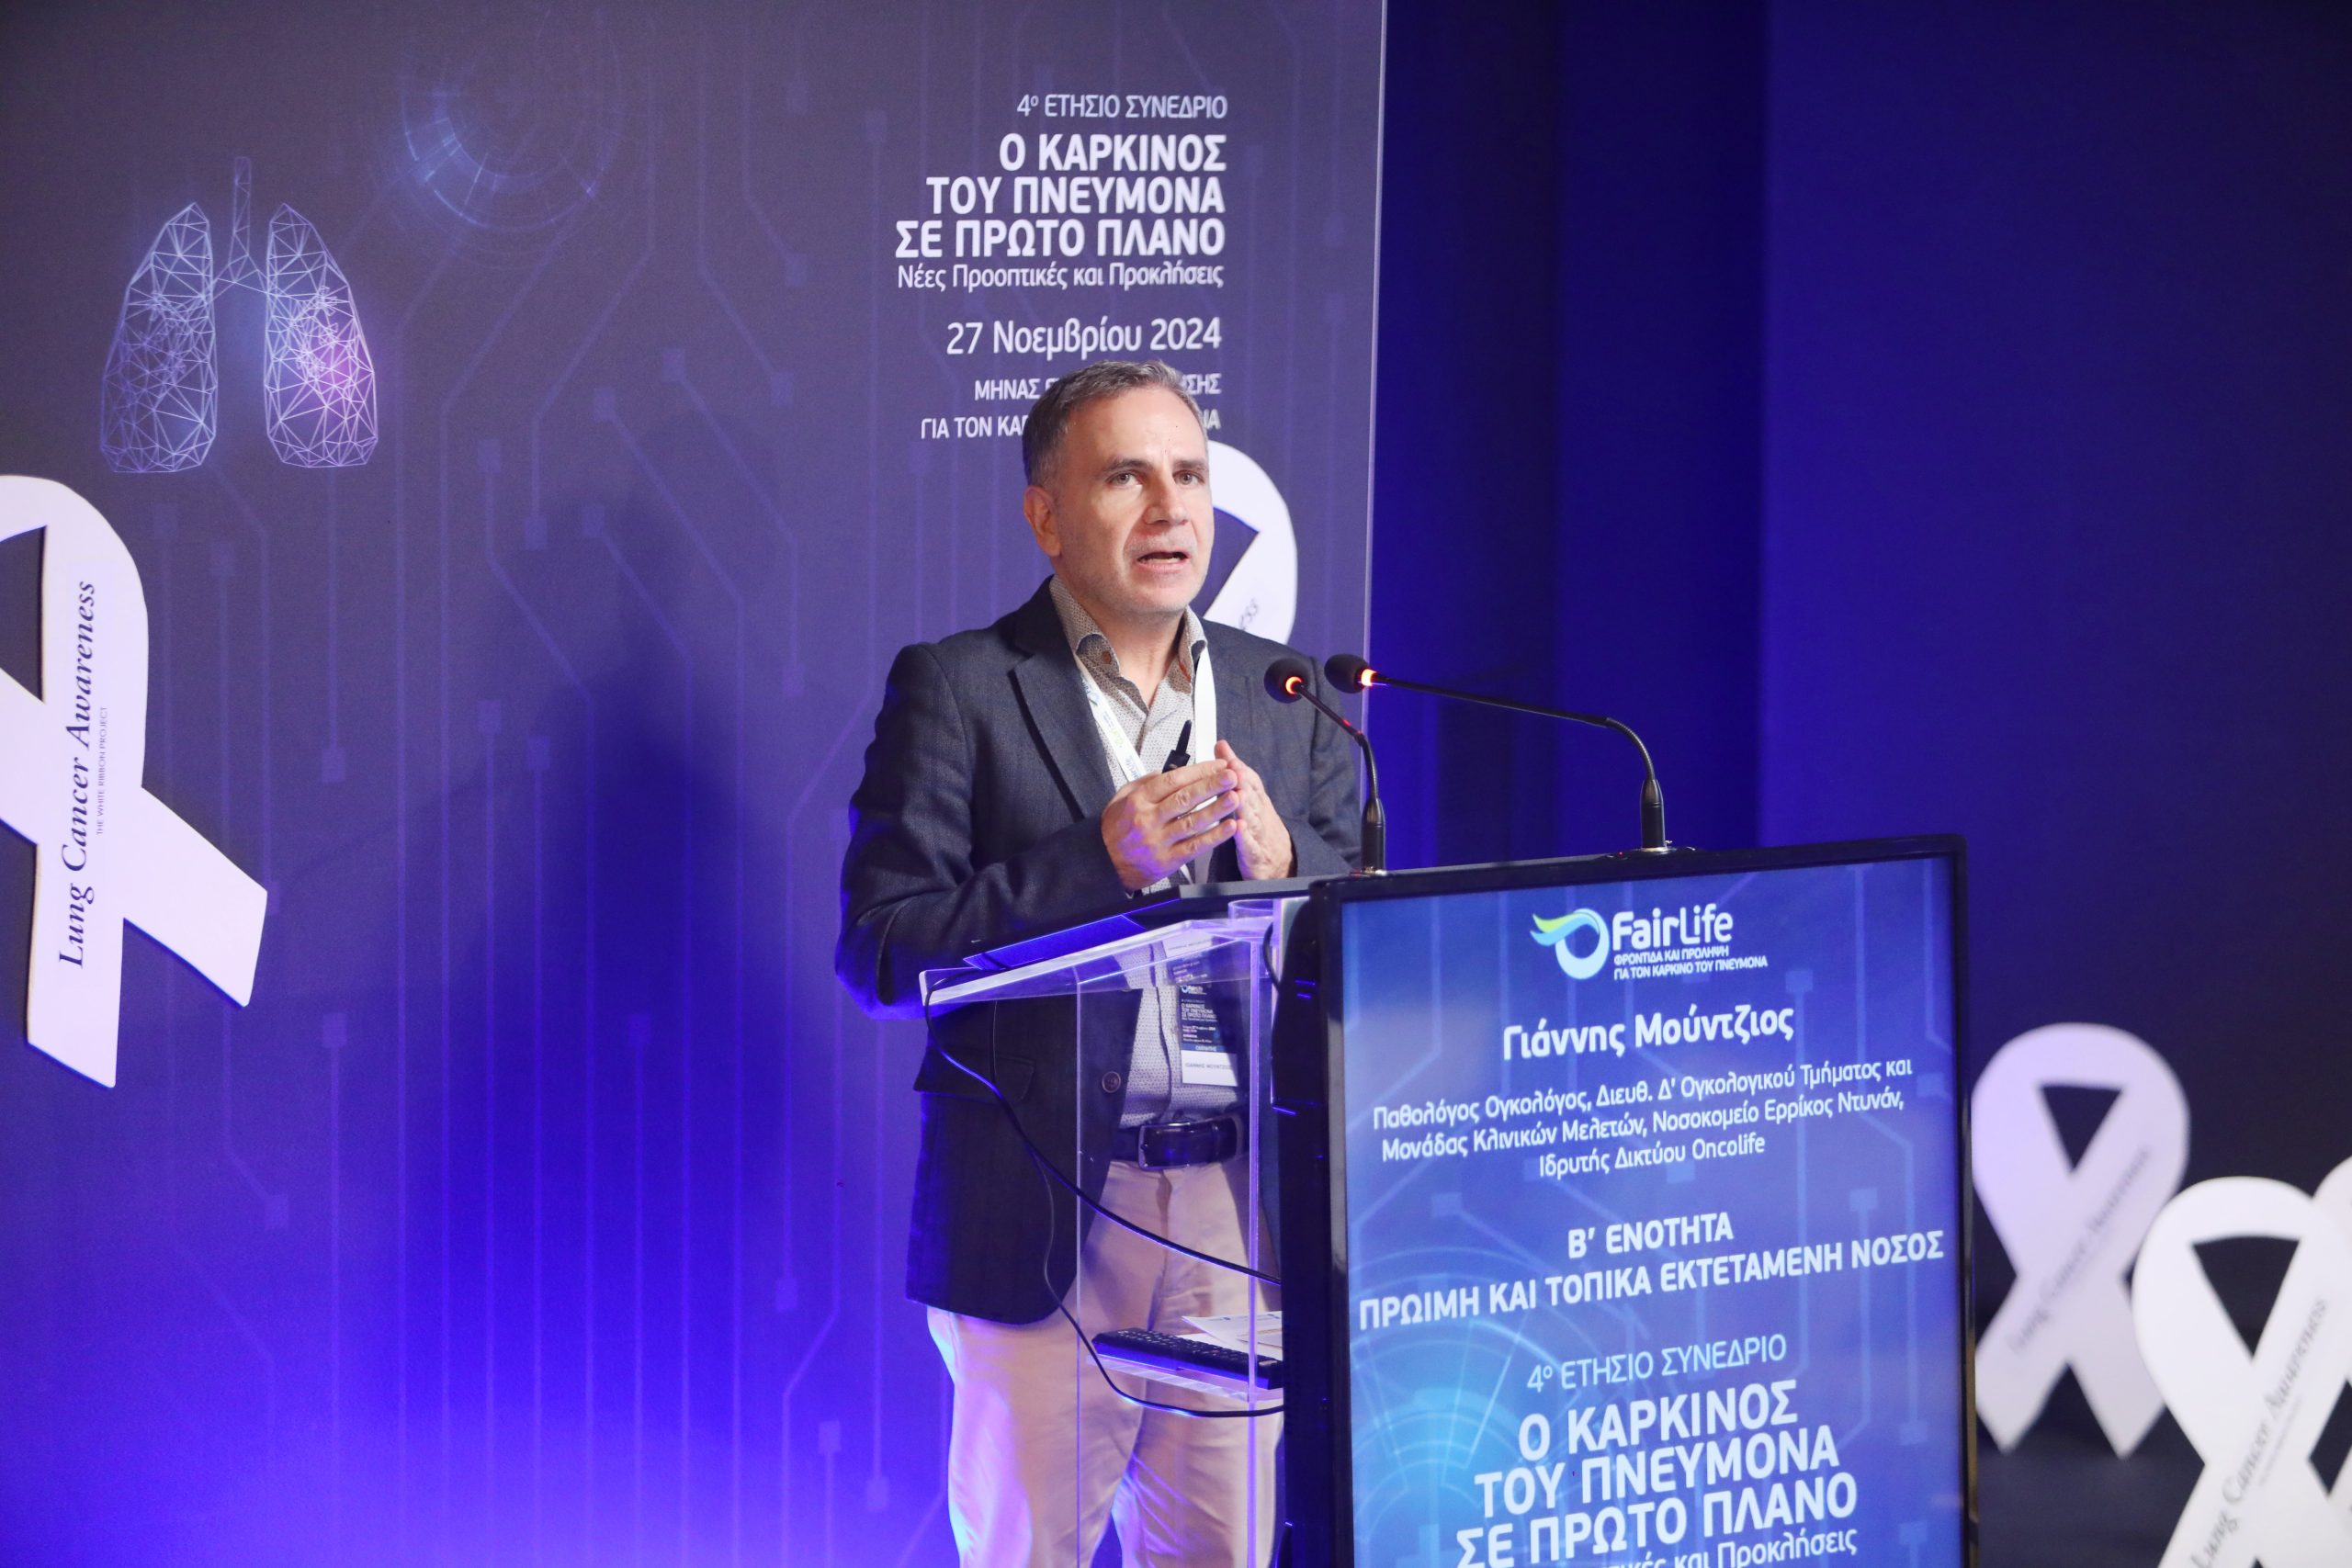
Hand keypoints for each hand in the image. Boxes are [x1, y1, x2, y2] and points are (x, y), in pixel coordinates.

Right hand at [1101, 758, 1240, 890]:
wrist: (1103, 863)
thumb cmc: (1115, 831)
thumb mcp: (1121, 798)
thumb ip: (1145, 783)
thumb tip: (1169, 770)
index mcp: (1139, 800)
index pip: (1173, 780)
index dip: (1198, 771)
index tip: (1217, 765)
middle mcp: (1149, 819)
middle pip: (1185, 798)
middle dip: (1212, 785)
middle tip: (1232, 775)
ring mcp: (1159, 841)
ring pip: (1193, 822)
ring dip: (1217, 808)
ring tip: (1235, 797)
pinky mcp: (1168, 860)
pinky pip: (1195, 846)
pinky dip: (1214, 837)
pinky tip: (1229, 827)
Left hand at [1215, 740, 1294, 879]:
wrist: (1283, 866)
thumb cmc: (1262, 830)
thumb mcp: (1250, 799)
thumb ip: (1236, 773)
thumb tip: (1222, 747)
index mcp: (1257, 802)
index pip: (1251, 782)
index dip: (1241, 769)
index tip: (1230, 757)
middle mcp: (1260, 815)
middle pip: (1252, 796)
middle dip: (1243, 781)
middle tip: (1234, 769)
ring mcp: (1260, 835)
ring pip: (1252, 818)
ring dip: (1245, 806)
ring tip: (1237, 794)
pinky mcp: (1256, 855)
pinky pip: (1251, 845)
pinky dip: (1246, 837)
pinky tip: (1239, 828)